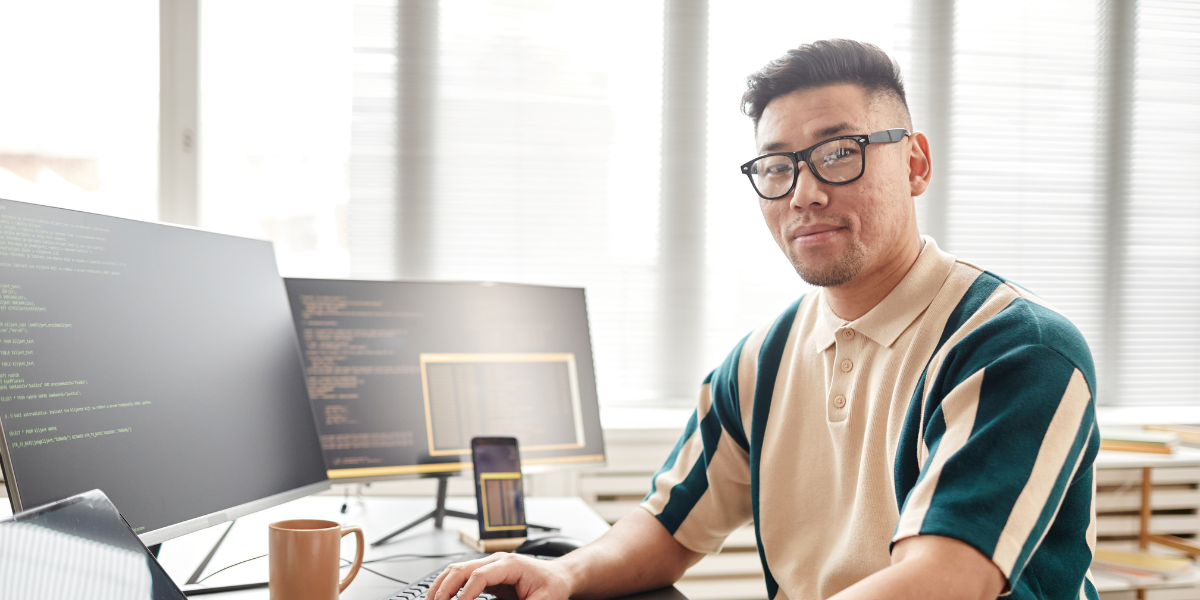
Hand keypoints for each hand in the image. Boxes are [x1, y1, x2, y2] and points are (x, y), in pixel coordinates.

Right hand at [426, 552, 572, 599]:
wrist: (560, 576)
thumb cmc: (554, 586)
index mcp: (510, 564)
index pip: (480, 575)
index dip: (466, 593)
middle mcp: (497, 561)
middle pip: (462, 568)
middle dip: (444, 588)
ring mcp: (490, 566)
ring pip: (457, 570)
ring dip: (442, 585)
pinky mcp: (488, 575)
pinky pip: (462, 577)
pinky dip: (449, 586)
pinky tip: (442, 598)